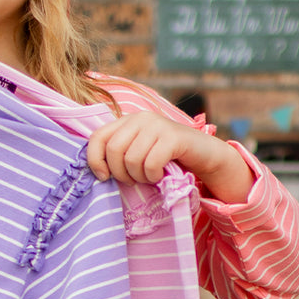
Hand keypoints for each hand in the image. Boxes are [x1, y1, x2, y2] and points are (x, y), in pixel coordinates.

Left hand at [86, 111, 253, 203]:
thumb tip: (96, 172)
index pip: (97, 138)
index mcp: (127, 121)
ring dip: (139, 177)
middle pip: (113, 150)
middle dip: (120, 173)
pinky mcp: (173, 137)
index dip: (94, 160)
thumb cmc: (166, 158)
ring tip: (149, 177)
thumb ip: (118, 155)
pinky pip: (151, 163)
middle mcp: (140, 118)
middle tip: (133, 181)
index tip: (103, 177)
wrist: (203, 154)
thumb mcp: (138, 153)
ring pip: (132, 159)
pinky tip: (160, 176)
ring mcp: (157, 125)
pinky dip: (153, 176)